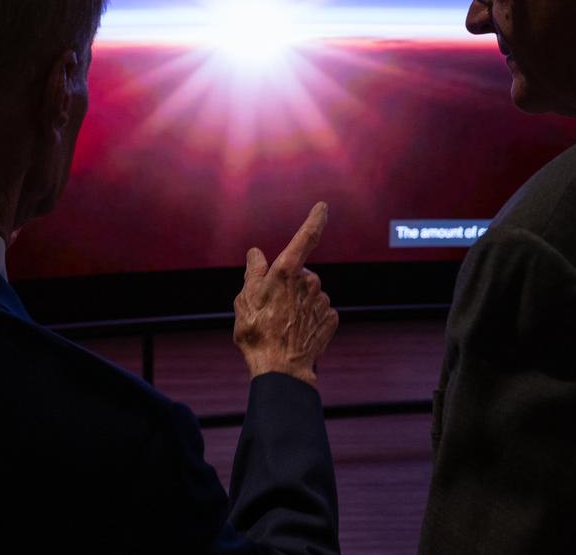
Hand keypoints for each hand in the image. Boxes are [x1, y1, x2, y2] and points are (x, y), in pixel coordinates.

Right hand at [233, 202, 339, 387]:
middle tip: (270, 307)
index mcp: (287, 272)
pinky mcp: (330, 318)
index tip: (323, 207)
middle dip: (288, 285)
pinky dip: (308, 318)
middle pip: (300, 274)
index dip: (315, 220)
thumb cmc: (257, 332)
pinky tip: (296, 332)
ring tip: (281, 324)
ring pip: (309, 293)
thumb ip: (253, 272)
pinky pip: (318, 311)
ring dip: (298, 303)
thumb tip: (256, 254)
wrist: (280, 369)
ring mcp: (322, 301)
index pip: (305, 238)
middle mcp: (310, 281)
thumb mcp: (245, 299)